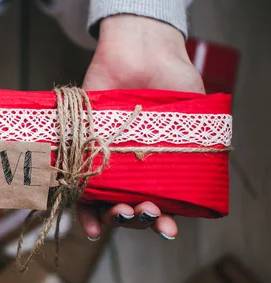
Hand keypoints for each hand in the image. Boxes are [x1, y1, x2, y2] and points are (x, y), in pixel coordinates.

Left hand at [79, 15, 204, 240]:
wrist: (139, 50)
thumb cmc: (171, 78)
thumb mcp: (196, 109)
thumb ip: (201, 133)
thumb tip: (210, 156)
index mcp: (159, 168)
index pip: (160, 205)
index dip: (164, 222)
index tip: (168, 229)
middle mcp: (131, 170)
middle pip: (131, 209)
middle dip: (137, 219)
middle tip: (145, 211)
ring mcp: (105, 162)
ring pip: (104, 204)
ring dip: (112, 218)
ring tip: (121, 215)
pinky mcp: (80, 152)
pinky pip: (77, 187)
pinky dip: (82, 211)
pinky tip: (90, 226)